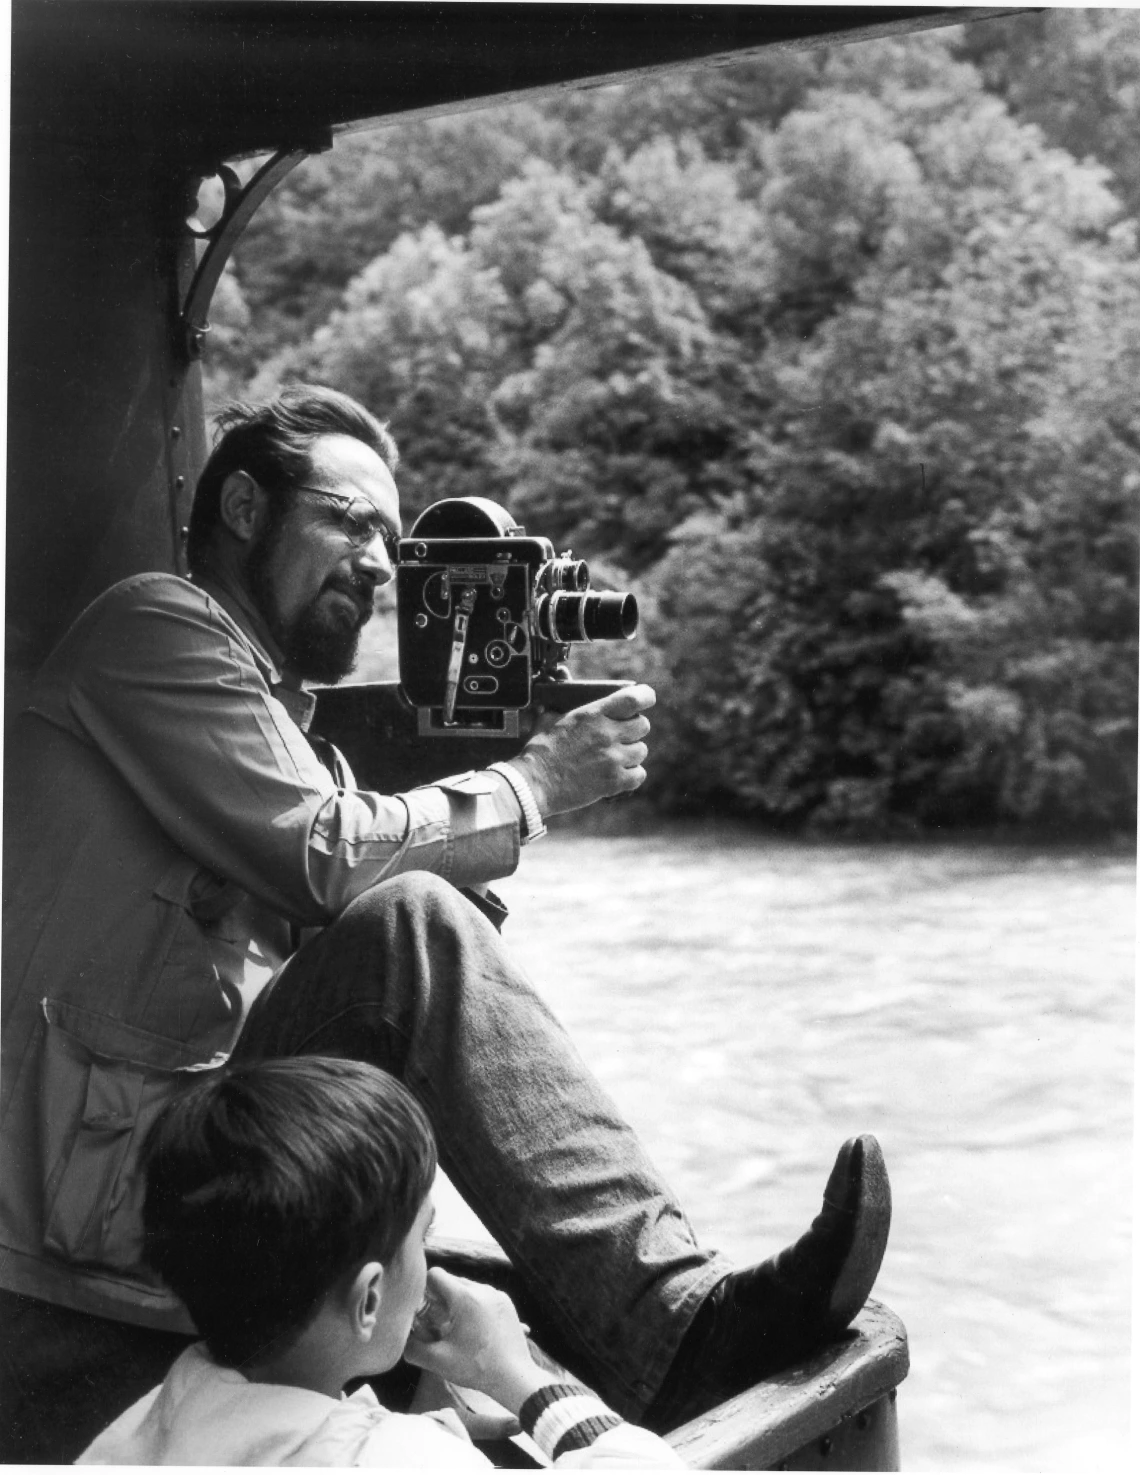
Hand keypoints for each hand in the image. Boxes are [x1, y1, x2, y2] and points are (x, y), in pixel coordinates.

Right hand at [403, 1268, 554, 1414]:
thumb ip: (413, 1348)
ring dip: (457, 1303)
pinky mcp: (506, 1303)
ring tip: (458, 1330)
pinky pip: (483, 1296)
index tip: (425, 1312)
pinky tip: (474, 1331)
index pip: (436, 1275)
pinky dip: (473, 1308)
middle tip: (438, 1325)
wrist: (515, 1378)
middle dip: (441, 1300)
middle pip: (452, 1282)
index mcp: (465, 1298)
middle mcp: (483, 1289)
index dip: (425, 1291)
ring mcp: (497, 1295)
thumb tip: (401, 1339)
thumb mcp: (438, 1361)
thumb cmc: (477, 1369)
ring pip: (468, 1288)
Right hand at [508, 684, 654, 817]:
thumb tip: (558, 689)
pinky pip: (639, 775)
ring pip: (642, 751)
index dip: (645, 697)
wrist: (534, 783)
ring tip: (615, 756)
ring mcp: (612, 759)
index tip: (644, 699)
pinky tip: (618, 774)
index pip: (634, 699)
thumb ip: (560, 705)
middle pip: (643, 725)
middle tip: (621, 734)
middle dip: (634, 729)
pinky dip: (632, 775)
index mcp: (593, 714)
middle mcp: (607, 734)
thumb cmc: (538, 751)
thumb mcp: (548, 719)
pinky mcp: (613, 782)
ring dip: (632, 753)